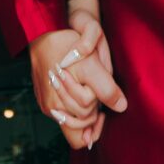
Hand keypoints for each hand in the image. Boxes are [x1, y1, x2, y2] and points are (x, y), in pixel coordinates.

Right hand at [31, 9, 126, 147]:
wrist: (45, 31)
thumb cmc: (67, 47)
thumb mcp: (91, 66)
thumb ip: (106, 89)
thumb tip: (121, 106)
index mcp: (60, 104)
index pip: (82, 133)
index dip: (96, 123)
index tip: (104, 112)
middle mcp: (50, 107)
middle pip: (78, 125)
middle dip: (91, 113)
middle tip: (96, 93)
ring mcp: (45, 101)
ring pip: (70, 118)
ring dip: (82, 107)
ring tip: (88, 88)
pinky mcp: (42, 95)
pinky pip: (61, 110)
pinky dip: (72, 103)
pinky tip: (79, 87)